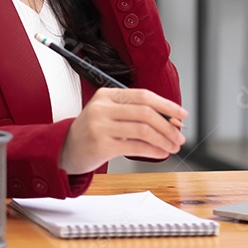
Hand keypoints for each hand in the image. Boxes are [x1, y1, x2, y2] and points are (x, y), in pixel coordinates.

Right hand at [59, 88, 188, 174]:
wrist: (65, 149)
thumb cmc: (92, 131)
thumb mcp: (108, 114)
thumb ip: (134, 113)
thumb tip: (170, 121)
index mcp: (106, 95)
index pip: (143, 95)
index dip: (166, 105)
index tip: (182, 114)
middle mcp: (102, 108)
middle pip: (145, 112)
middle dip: (168, 125)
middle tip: (180, 135)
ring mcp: (100, 126)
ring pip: (143, 130)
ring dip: (163, 139)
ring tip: (173, 146)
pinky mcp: (101, 145)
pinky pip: (135, 147)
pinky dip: (153, 150)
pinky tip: (161, 153)